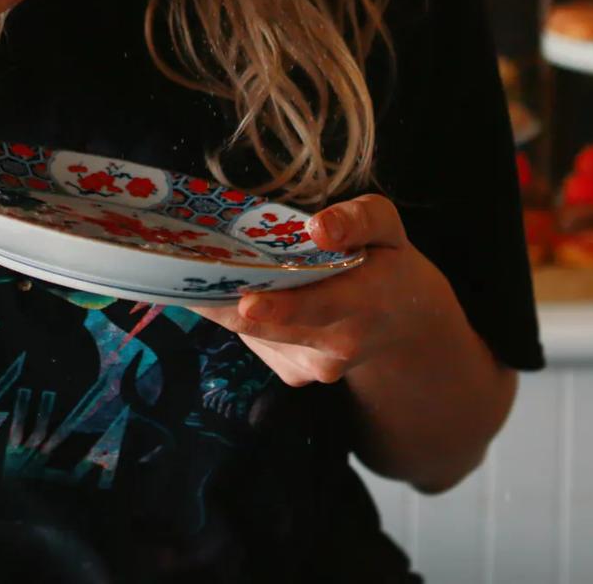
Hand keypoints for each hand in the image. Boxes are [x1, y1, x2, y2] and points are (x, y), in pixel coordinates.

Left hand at [192, 194, 456, 387]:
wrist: (406, 322)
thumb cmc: (388, 261)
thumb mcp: (386, 226)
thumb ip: (359, 219)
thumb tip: (318, 227)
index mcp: (365, 302)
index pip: (319, 307)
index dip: (280, 307)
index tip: (247, 301)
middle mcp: (338, 344)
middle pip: (268, 325)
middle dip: (225, 297)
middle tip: (187, 267)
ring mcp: (315, 367)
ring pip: (252, 332)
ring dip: (225, 301)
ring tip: (201, 267)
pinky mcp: (295, 374)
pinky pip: (254, 340)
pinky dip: (240, 314)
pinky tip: (239, 287)